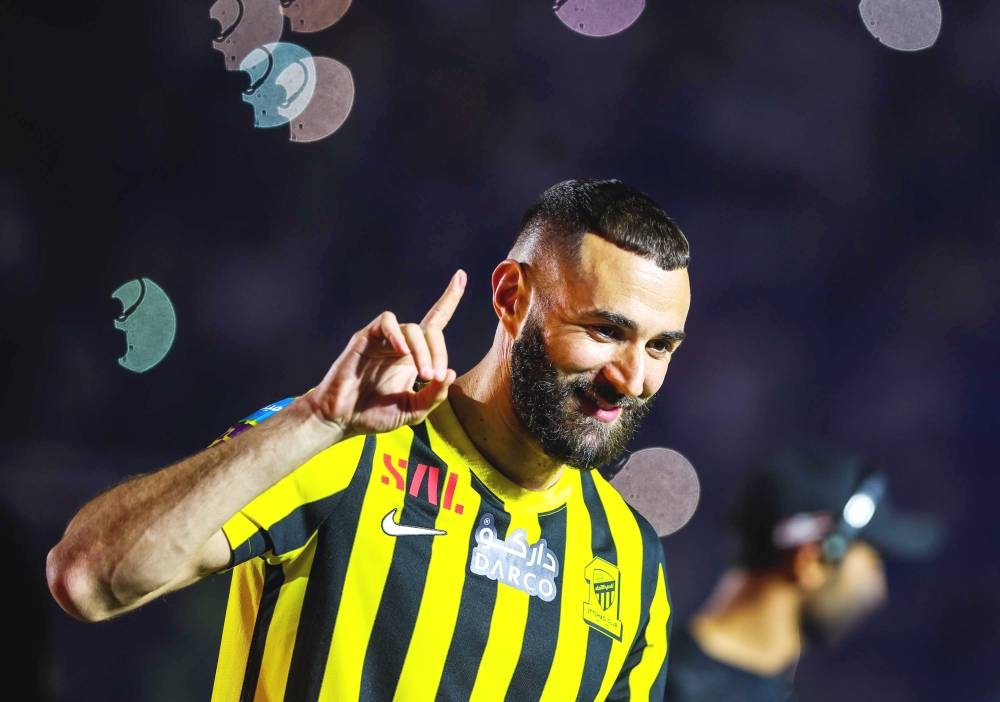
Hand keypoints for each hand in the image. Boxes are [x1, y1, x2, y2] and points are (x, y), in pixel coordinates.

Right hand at [305, 270, 466, 437]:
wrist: (341, 420)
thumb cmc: (375, 415)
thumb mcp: (413, 411)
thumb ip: (433, 396)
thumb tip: (451, 372)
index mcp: (415, 357)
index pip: (436, 322)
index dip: (449, 299)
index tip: (461, 276)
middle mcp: (402, 344)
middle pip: (431, 330)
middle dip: (439, 351)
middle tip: (435, 376)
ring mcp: (384, 339)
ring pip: (412, 328)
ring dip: (423, 350)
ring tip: (423, 374)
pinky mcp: (365, 337)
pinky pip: (386, 322)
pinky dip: (397, 334)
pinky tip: (402, 352)